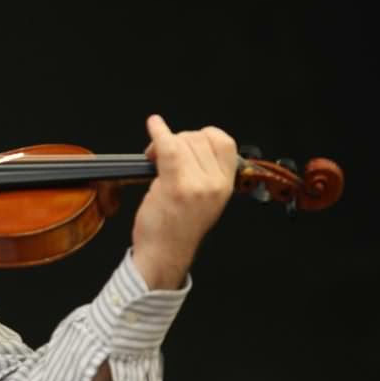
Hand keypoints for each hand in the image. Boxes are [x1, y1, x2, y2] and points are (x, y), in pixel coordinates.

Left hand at [132, 114, 236, 289]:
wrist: (163, 255)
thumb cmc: (176, 229)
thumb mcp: (204, 200)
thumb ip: (204, 172)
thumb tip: (187, 143)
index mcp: (225, 186)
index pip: (224, 143)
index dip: (203, 135)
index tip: (187, 143)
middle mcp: (215, 184)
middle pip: (199, 138)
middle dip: (179, 140)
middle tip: (162, 155)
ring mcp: (197, 184)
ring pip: (182, 142)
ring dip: (165, 143)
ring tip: (154, 158)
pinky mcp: (176, 185)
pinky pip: (168, 147)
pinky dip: (158, 132)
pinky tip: (154, 125)